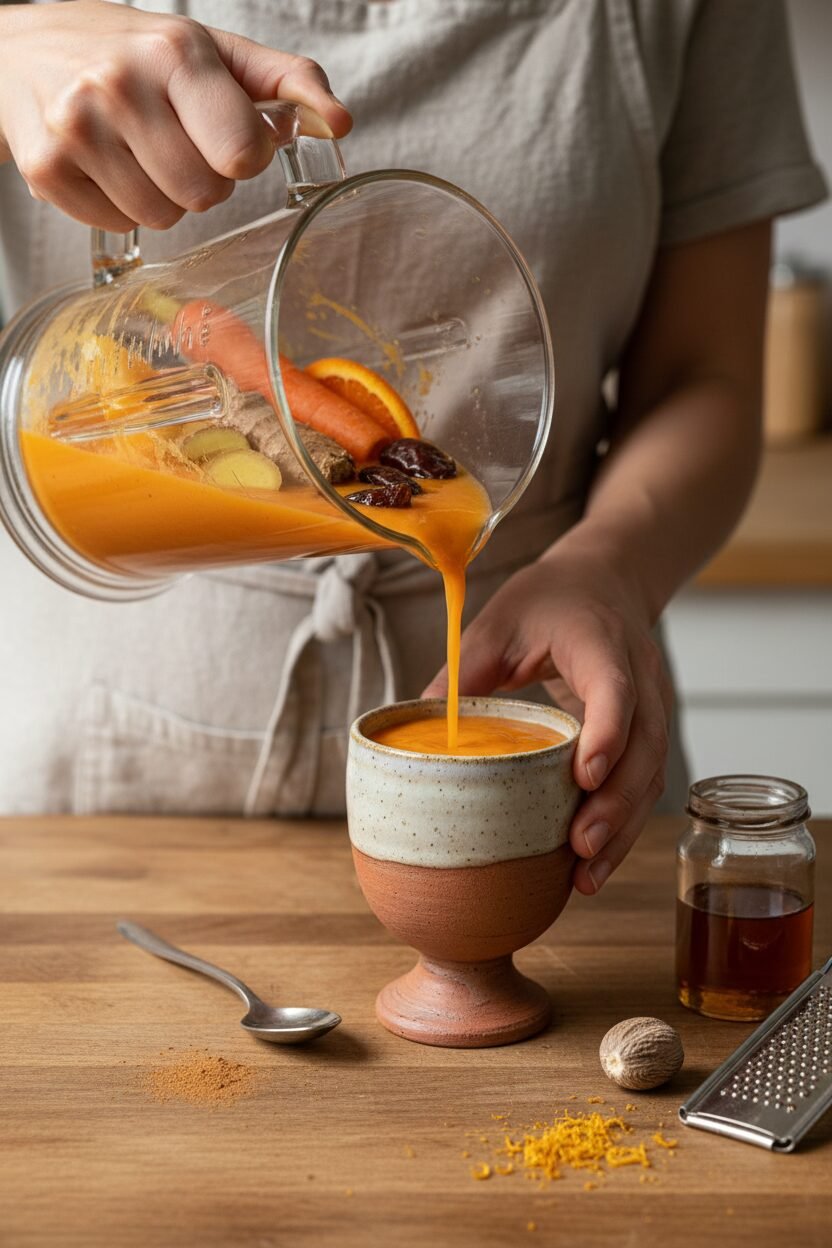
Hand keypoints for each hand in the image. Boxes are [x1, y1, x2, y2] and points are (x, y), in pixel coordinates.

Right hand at [0, 0, 351, 230]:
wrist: (20, 51)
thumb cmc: (134, 54)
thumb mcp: (214, 52)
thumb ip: (286, 82)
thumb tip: (339, 124)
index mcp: (175, 51)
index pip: (242, 154)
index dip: (241, 156)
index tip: (220, 133)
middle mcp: (120, 84)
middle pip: (205, 195)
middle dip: (201, 179)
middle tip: (172, 142)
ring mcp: (77, 128)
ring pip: (164, 218)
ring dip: (161, 195)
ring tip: (135, 151)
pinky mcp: (47, 168)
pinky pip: (120, 225)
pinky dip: (118, 205)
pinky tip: (103, 164)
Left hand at [423, 530, 671, 893]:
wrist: (605, 580)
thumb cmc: (549, 600)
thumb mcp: (498, 622)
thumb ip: (464, 670)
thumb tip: (418, 727)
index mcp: (602, 643)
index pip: (615, 690)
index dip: (605, 734)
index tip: (584, 778)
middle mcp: (640, 678)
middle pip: (644, 747)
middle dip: (615, 804)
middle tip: (580, 848)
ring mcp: (652, 707)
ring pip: (650, 774)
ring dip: (622, 828)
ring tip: (586, 877)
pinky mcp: (646, 733)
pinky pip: (643, 783)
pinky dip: (622, 824)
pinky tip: (592, 863)